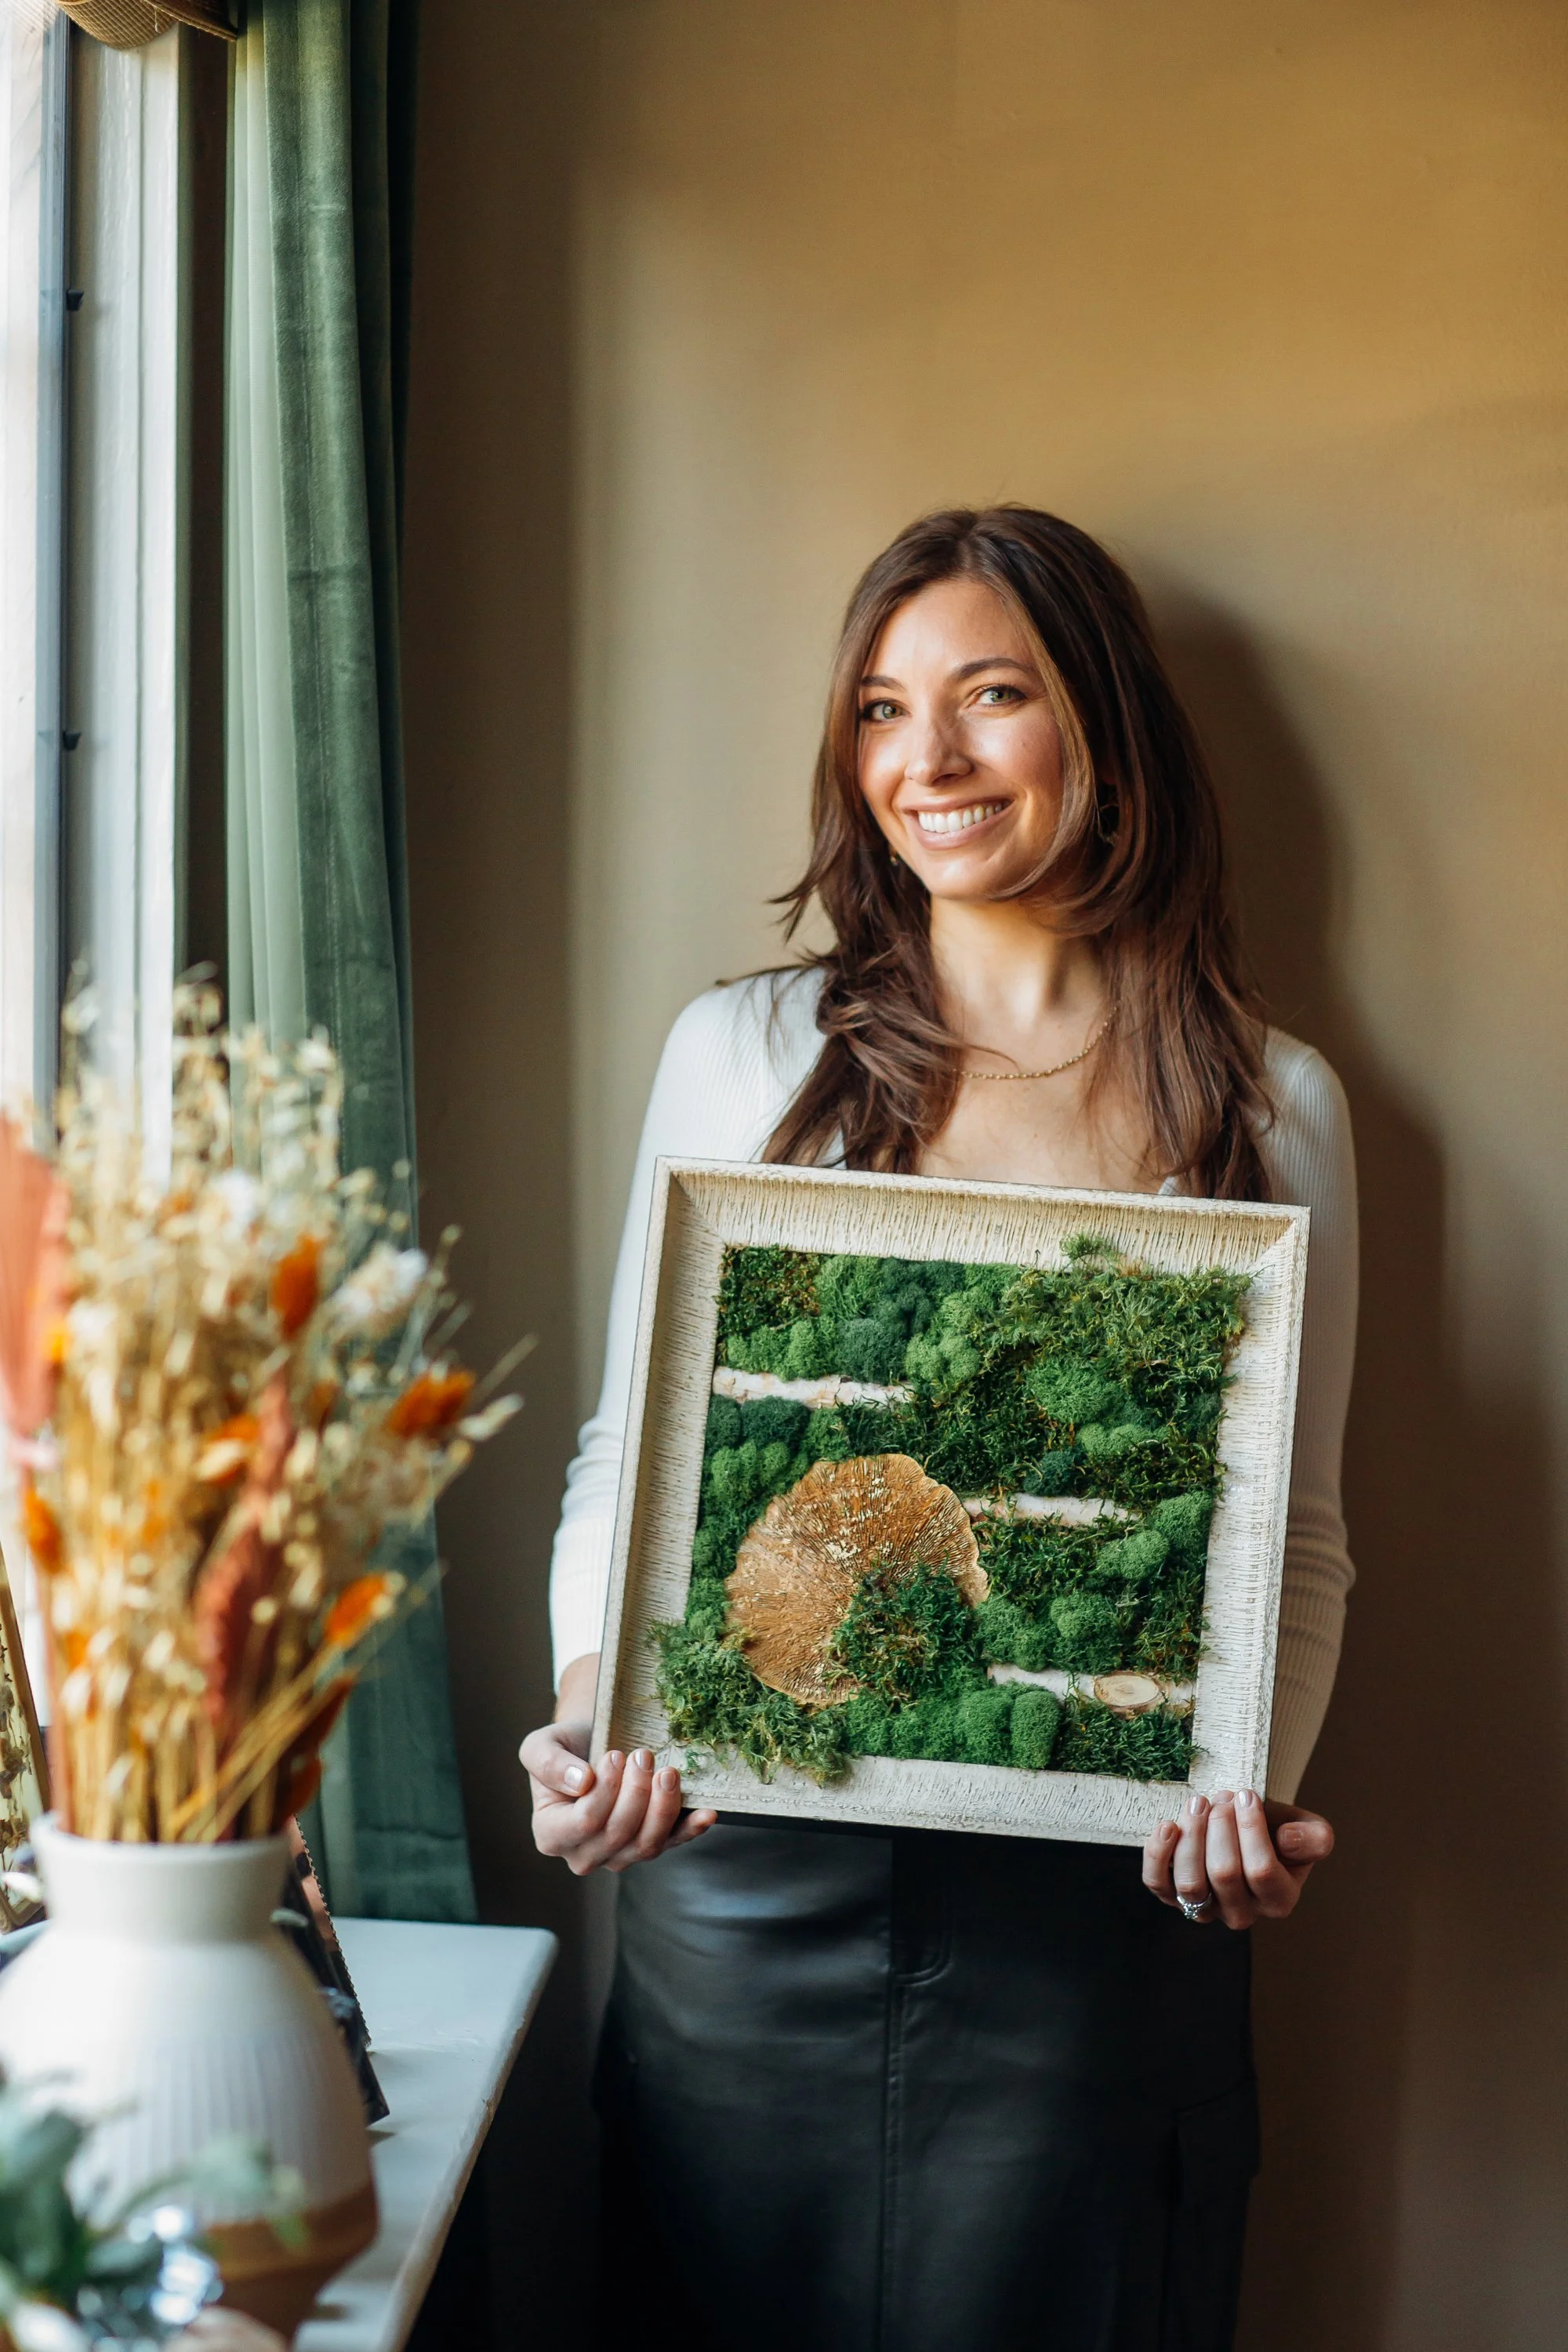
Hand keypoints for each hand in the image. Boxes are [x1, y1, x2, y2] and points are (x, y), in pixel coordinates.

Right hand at [521, 1652, 716, 1875]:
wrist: (590, 1748)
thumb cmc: (565, 1749)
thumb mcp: (540, 1746)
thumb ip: (548, 1763)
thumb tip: (581, 1782)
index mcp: (551, 1834)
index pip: (585, 1822)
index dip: (606, 1790)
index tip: (617, 1755)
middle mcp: (584, 1854)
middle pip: (619, 1834)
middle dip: (637, 1792)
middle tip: (644, 1756)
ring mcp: (619, 1856)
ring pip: (647, 1845)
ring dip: (663, 1807)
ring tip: (667, 1772)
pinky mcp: (649, 1846)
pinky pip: (672, 1844)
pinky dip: (691, 1829)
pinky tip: (706, 1813)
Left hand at [1142, 1787, 1333, 1928]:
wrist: (1248, 1834)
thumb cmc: (1278, 1832)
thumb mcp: (1308, 1830)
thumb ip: (1313, 1838)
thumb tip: (1287, 1840)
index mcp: (1279, 1900)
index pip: (1262, 1871)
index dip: (1251, 1829)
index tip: (1246, 1794)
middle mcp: (1242, 1913)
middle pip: (1224, 1874)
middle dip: (1220, 1826)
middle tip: (1223, 1796)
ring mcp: (1206, 1909)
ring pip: (1190, 1884)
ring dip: (1191, 1835)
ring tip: (1199, 1803)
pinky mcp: (1174, 1897)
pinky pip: (1158, 1884)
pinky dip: (1158, 1854)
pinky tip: (1168, 1825)